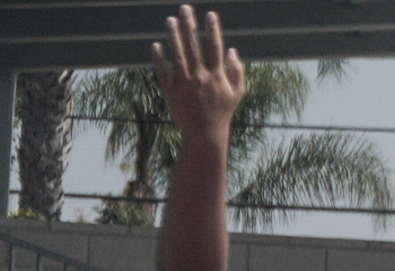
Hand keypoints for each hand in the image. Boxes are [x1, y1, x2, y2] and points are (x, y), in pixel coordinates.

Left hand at [152, 7, 245, 140]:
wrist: (205, 134)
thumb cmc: (222, 112)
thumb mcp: (237, 93)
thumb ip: (237, 71)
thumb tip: (231, 50)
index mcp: (217, 76)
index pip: (215, 47)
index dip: (213, 30)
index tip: (210, 14)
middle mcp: (200, 77)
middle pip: (194, 46)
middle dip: (190, 25)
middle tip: (184, 8)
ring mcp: (184, 84)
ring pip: (177, 55)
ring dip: (173, 36)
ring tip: (170, 20)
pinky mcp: (171, 91)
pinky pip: (164, 72)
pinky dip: (160, 59)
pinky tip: (156, 45)